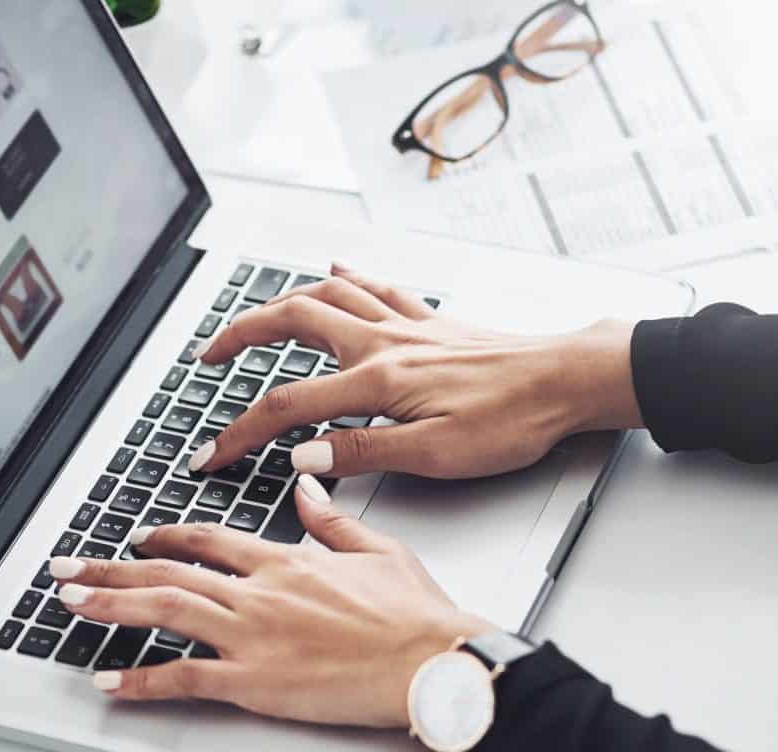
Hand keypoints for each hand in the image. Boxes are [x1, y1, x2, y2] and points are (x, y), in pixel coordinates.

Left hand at [46, 475, 494, 726]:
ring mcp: (251, 637)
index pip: (208, 541)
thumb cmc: (415, 615)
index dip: (167, 537)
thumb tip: (307, 488)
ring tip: (68, 603)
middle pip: (167, 573)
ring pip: (163, 613)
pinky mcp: (254, 682)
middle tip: (66, 568)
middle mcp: (258, 593)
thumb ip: (332, 520)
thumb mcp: (378, 549)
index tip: (140, 538)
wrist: (432, 660)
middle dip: (109, 568)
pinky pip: (184, 679)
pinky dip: (140, 680)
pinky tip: (108, 681)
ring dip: (109, 605)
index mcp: (286, 561)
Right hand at [189, 262, 642, 480]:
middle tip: (209, 355)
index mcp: (376, 381)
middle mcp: (383, 342)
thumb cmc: (513, 421)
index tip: (210, 454)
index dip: (239, 433)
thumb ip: (361, 452)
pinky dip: (347, 276)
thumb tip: (302, 457)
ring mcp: (407, 325)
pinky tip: (337, 267)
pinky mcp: (432, 322)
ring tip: (255, 316)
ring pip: (328, 292)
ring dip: (281, 300)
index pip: (286, 406)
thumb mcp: (433, 455)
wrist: (568, 382)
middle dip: (239, 335)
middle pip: (290, 320)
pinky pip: (377, 285)